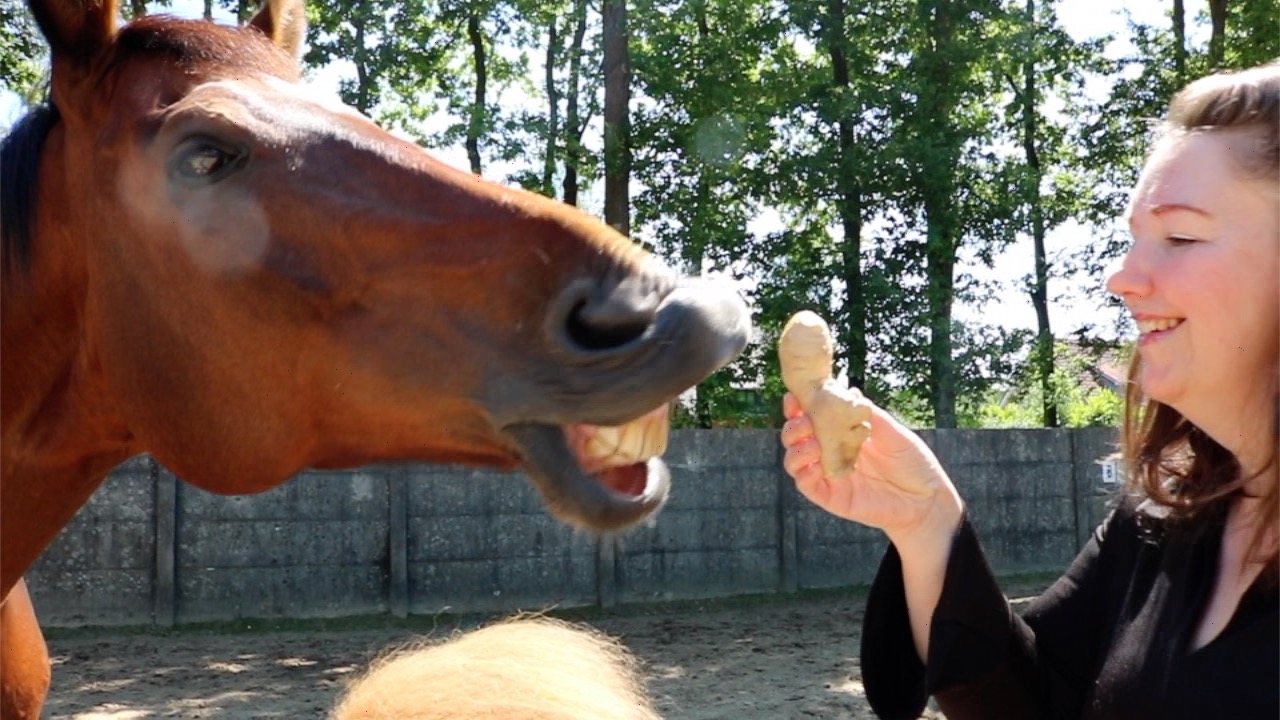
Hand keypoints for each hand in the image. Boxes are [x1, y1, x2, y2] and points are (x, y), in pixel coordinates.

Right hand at [779, 393, 962, 547]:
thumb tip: (850, 392)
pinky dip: (802, 470)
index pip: (811, 418)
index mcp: (842, 435)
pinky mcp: (830, 497)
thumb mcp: (892, 432)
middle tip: (804, 419)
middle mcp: (830, 453)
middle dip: (793, 425)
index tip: (794, 397)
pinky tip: (815, 459)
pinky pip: (804, 483)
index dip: (798, 408)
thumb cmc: (912, 462)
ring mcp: (828, 475)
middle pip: (795, 438)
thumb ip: (868, 414)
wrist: (926, 498)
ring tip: (811, 439)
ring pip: (793, 460)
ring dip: (795, 447)